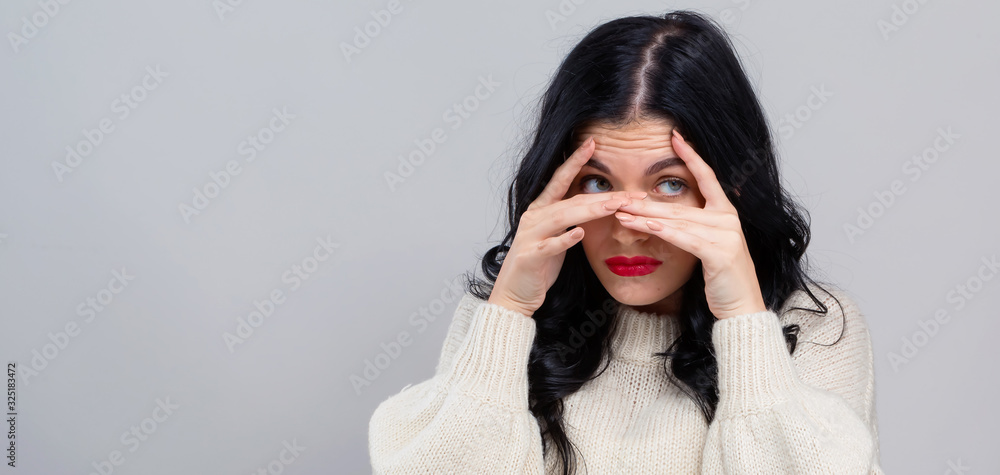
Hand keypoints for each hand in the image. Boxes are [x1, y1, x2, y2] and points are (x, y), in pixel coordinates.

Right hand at [489, 137, 647, 317]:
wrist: (514, 293)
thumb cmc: (538, 265)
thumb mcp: (557, 235)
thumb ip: (571, 218)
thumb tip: (597, 204)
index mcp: (541, 209)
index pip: (560, 180)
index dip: (575, 161)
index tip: (592, 143)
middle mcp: (534, 217)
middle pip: (571, 200)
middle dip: (602, 195)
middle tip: (629, 192)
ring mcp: (530, 236)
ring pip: (562, 218)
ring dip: (588, 211)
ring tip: (613, 206)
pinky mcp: (530, 257)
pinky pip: (549, 246)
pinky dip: (564, 240)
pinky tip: (579, 234)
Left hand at [612, 129, 766, 319]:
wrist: (742, 309)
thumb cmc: (723, 280)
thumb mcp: (709, 248)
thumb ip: (695, 229)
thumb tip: (667, 218)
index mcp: (727, 213)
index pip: (707, 177)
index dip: (691, 156)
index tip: (675, 136)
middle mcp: (727, 219)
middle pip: (679, 205)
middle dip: (646, 201)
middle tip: (621, 194)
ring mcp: (726, 234)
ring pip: (676, 221)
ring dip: (644, 217)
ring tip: (621, 211)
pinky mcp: (718, 252)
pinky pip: (683, 237)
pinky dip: (660, 231)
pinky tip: (642, 225)